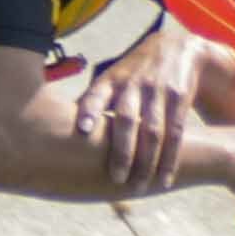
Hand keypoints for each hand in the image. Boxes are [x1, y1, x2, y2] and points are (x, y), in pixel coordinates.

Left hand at [76, 57, 195, 199]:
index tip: (83, 130)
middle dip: (122, 150)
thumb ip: (91, 101)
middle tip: (116, 179)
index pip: (97, 94)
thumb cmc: (134, 73)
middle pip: (127, 119)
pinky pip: (175, 132)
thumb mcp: (112, 77)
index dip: (90, 110)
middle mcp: (134, 84)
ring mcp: (158, 90)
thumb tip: (55, 125)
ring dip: (146, 161)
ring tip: (138, 187)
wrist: (178, 47)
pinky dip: (169, 158)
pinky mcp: (179, 97)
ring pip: (153, 130)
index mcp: (111, 80)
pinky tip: (163, 179)